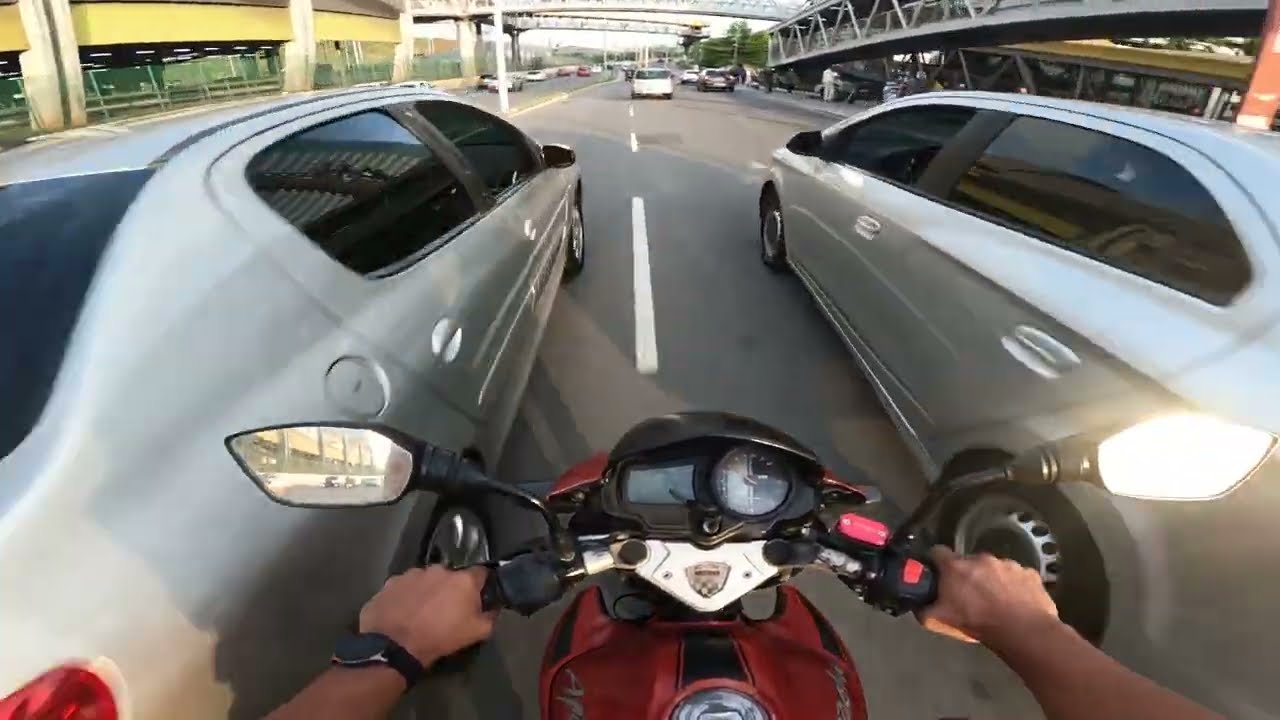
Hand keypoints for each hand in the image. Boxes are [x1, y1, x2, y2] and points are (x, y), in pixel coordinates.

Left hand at [359, 565, 495, 666]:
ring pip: (427, 579)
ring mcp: (413, 573)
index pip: (481, 573)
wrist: (395, 645)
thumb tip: (494, 607)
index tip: (479, 597)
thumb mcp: (476, 633)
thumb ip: (491, 616)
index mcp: (463, 579)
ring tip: (422, 612)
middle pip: (451, 576)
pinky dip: (407, 596)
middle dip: (451, 589)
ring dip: (428, 591)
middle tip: (447, 609)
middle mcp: (439, 569)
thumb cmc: (440, 637)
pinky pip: (405, 586)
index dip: (481, 585)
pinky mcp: (391, 582)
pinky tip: (404, 612)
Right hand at [918, 546, 1058, 647]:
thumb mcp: (938, 622)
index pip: (937, 552)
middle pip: (969, 562)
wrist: (1022, 631)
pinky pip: (1018, 577)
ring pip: (995, 569)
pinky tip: (1016, 604)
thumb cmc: (977, 623)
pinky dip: (1015, 587)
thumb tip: (919, 606)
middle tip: (969, 597)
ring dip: (992, 581)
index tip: (938, 575)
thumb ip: (923, 610)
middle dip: (967, 575)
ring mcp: (1009, 564)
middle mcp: (982, 558)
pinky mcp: (1030, 573)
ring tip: (996, 603)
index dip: (935, 562)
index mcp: (956, 566)